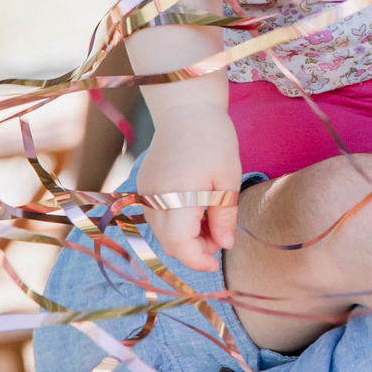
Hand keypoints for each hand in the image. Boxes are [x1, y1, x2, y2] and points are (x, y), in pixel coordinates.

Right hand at [133, 117, 241, 273]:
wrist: (185, 107)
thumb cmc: (213, 139)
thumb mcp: (227, 178)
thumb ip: (224, 215)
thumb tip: (224, 245)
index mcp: (178, 194)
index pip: (179, 244)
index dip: (197, 260)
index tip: (216, 264)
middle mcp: (155, 196)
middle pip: (169, 243)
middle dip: (195, 249)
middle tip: (220, 236)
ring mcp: (145, 191)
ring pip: (161, 232)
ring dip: (185, 237)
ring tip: (210, 220)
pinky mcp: (144, 185)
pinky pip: (157, 216)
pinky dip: (175, 223)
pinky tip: (195, 210)